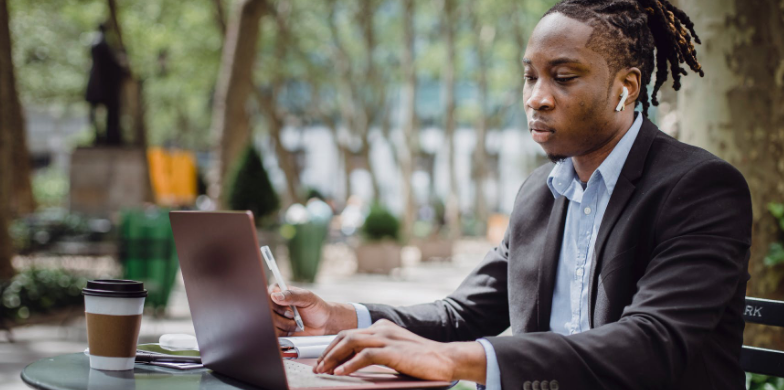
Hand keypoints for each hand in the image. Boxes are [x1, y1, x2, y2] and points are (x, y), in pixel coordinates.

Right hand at [268, 285, 357, 335]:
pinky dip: (284, 333)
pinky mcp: (276, 329)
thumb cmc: (316, 307)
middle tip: (294, 316)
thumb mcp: (307, 297)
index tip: (288, 308)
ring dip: (285, 325)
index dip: (276, 304)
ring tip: (296, 323)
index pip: (267, 295)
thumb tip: (274, 296)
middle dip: (282, 317)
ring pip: (269, 324)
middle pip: (266, 311)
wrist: (323, 324)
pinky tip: (293, 330)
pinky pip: (273, 333)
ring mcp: (274, 317)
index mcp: (279, 291)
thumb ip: (292, 295)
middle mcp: (274, 304)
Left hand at [313, 319, 486, 383]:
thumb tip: (352, 366)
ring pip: (350, 342)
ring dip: (333, 358)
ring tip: (323, 371)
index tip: (322, 362)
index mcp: (381, 327)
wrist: (446, 360)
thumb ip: (376, 354)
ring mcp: (386, 337)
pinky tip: (340, 373)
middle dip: (328, 353)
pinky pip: (365, 355)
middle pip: (345, 336)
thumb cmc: (421, 361)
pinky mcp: (392, 350)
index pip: (349, 334)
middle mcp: (381, 328)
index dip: (332, 348)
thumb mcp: (394, 353)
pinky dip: (349, 364)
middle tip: (317, 368)